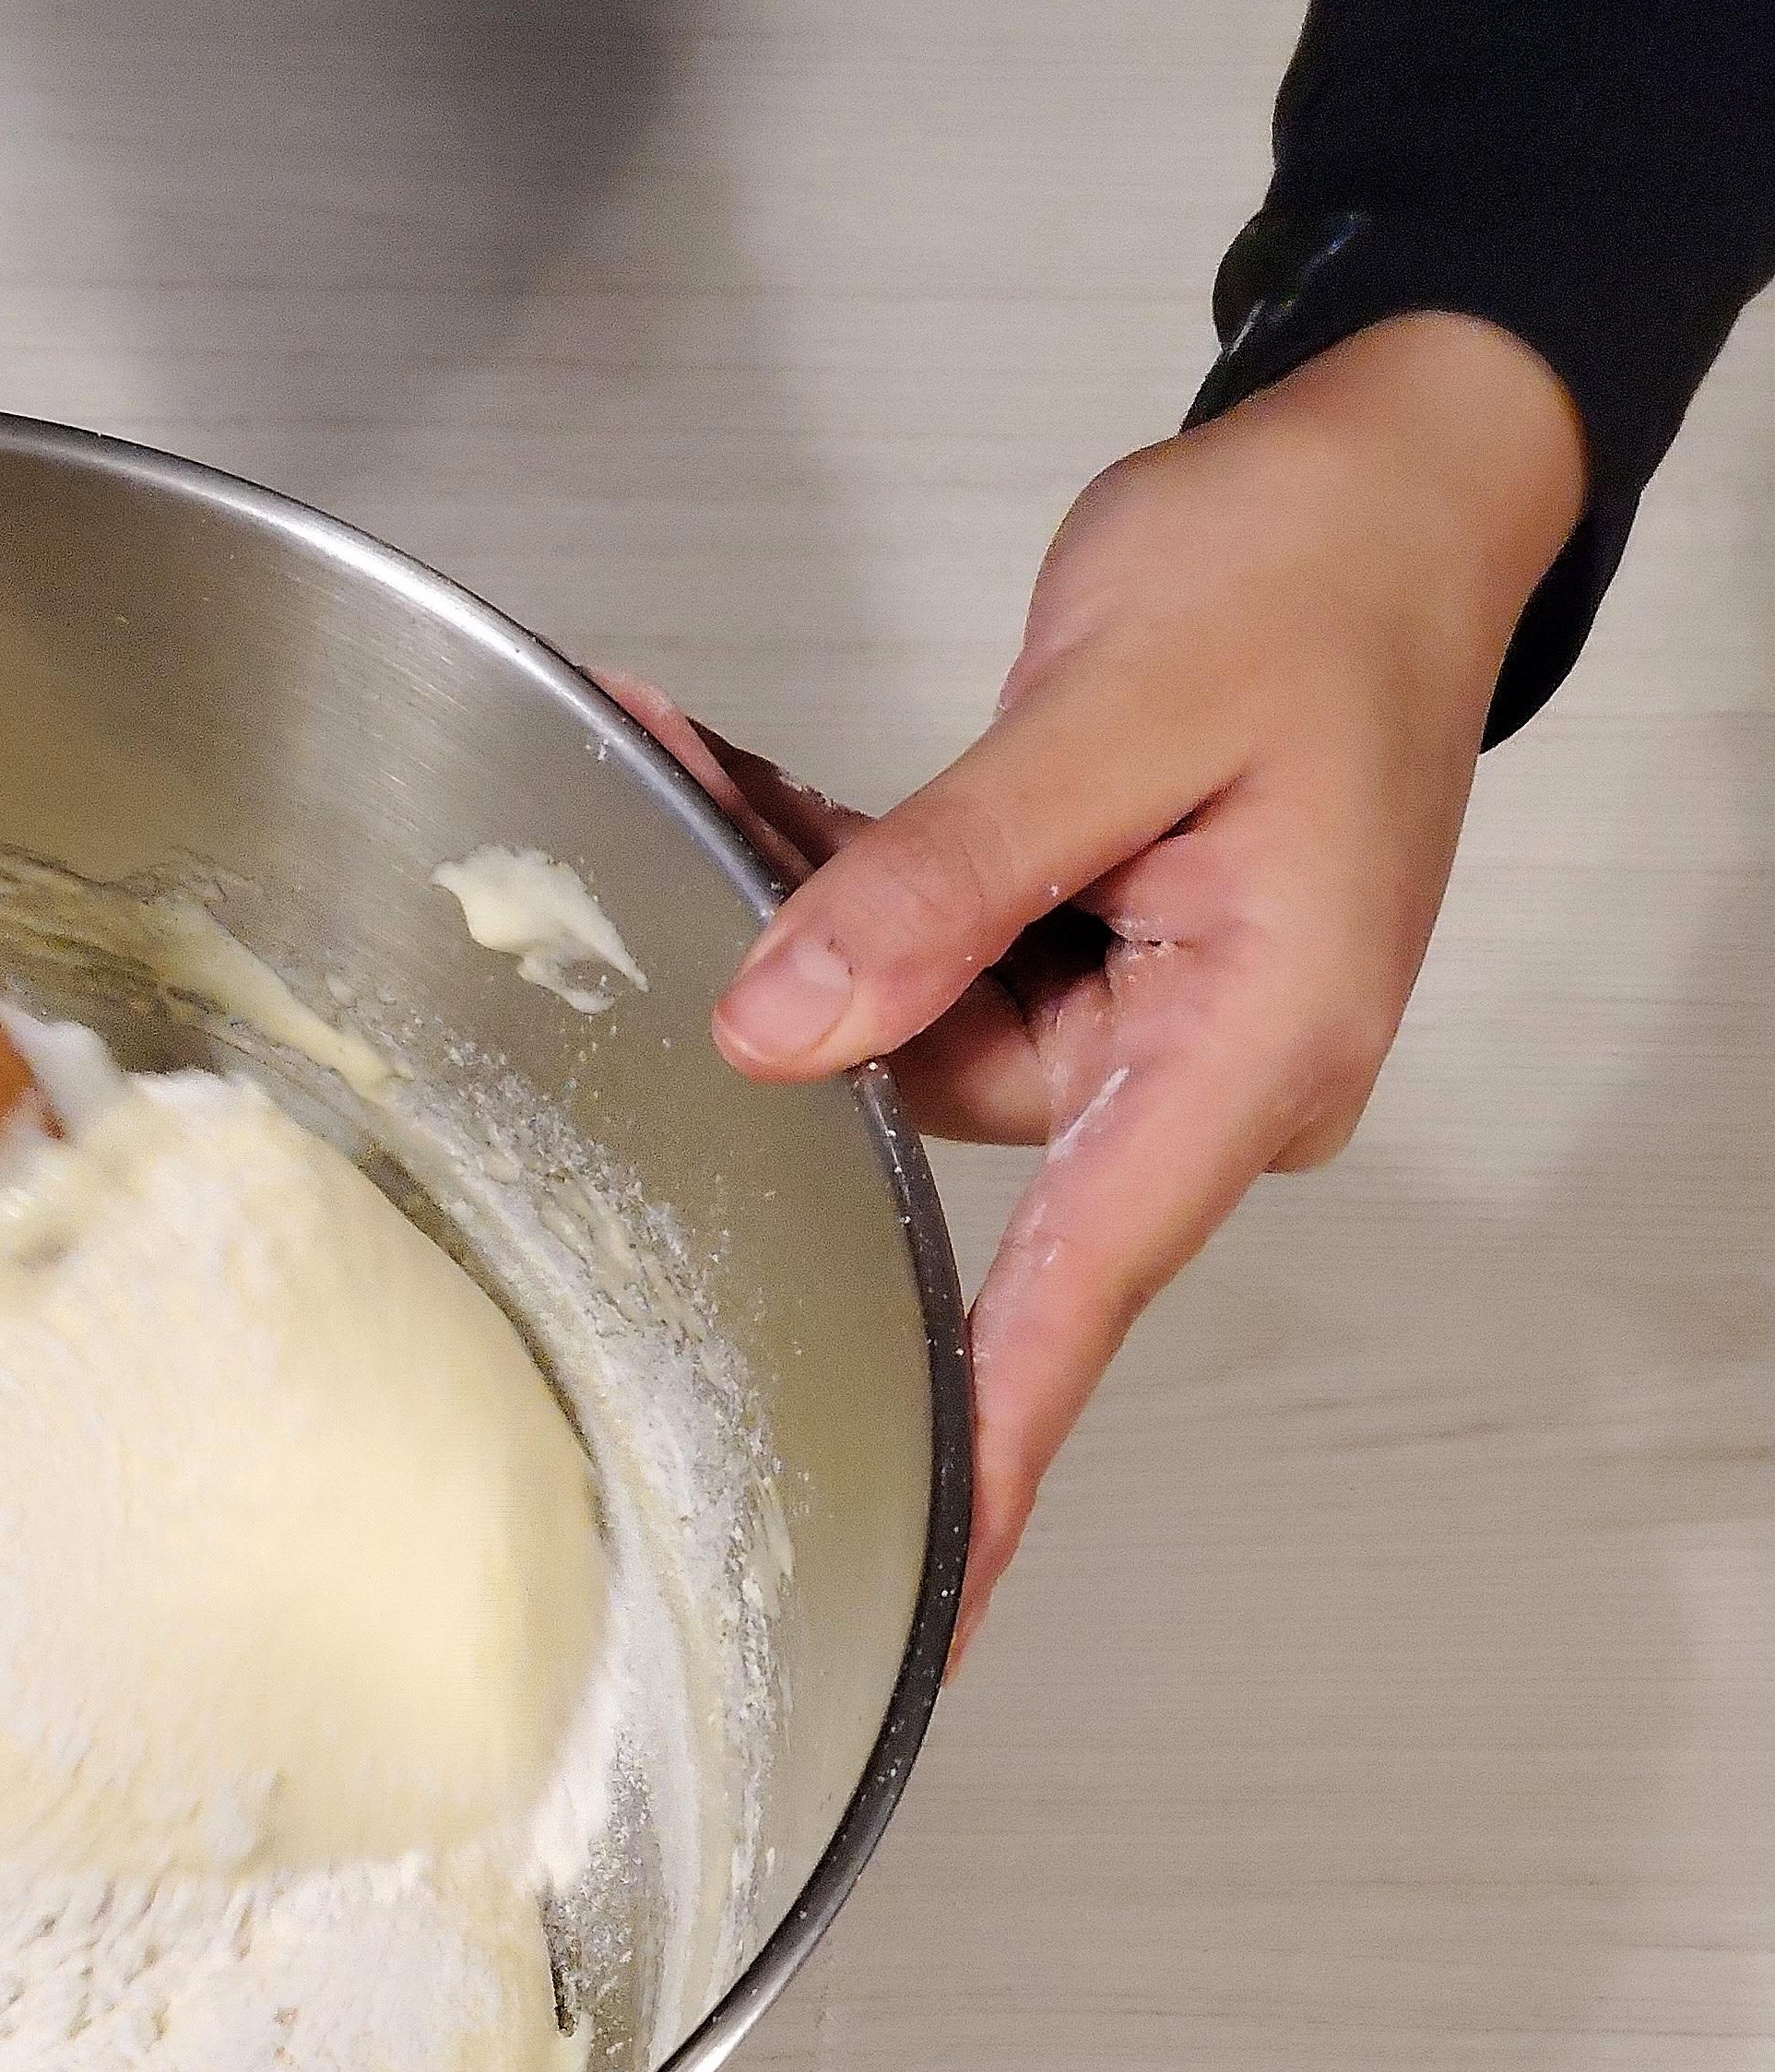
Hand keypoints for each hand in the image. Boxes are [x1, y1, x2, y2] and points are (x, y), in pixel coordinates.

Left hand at [625, 313, 1585, 1652]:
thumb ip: (944, 877)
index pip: (1084, 1294)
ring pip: (906, 1019)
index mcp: (1252, 1043)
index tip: (910, 1591)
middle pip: (940, 1118)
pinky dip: (840, 872)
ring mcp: (1145, 1013)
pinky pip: (929, 948)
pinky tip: (745, 777)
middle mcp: (1200, 1061)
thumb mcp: (1116, 711)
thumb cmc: (1310, 576)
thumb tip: (782, 1029)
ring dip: (803, 902)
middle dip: (804, 996)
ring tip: (708, 755)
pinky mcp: (1091, 951)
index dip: (981, 1442)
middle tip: (680, 831)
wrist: (1391, 480)